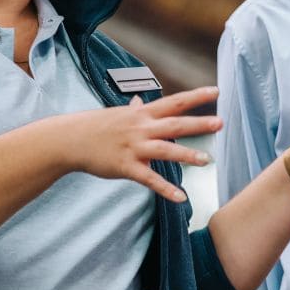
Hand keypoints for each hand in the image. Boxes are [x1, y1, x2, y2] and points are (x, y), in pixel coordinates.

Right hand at [62, 86, 220, 201]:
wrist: (69, 139)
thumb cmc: (95, 127)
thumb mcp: (118, 114)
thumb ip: (135, 109)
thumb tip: (141, 99)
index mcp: (142, 114)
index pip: (174, 102)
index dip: (196, 97)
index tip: (216, 91)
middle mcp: (141, 128)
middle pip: (174, 124)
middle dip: (198, 124)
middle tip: (220, 123)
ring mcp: (133, 147)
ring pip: (164, 149)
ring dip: (186, 155)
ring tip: (206, 160)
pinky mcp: (125, 167)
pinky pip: (149, 179)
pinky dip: (165, 189)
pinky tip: (180, 197)